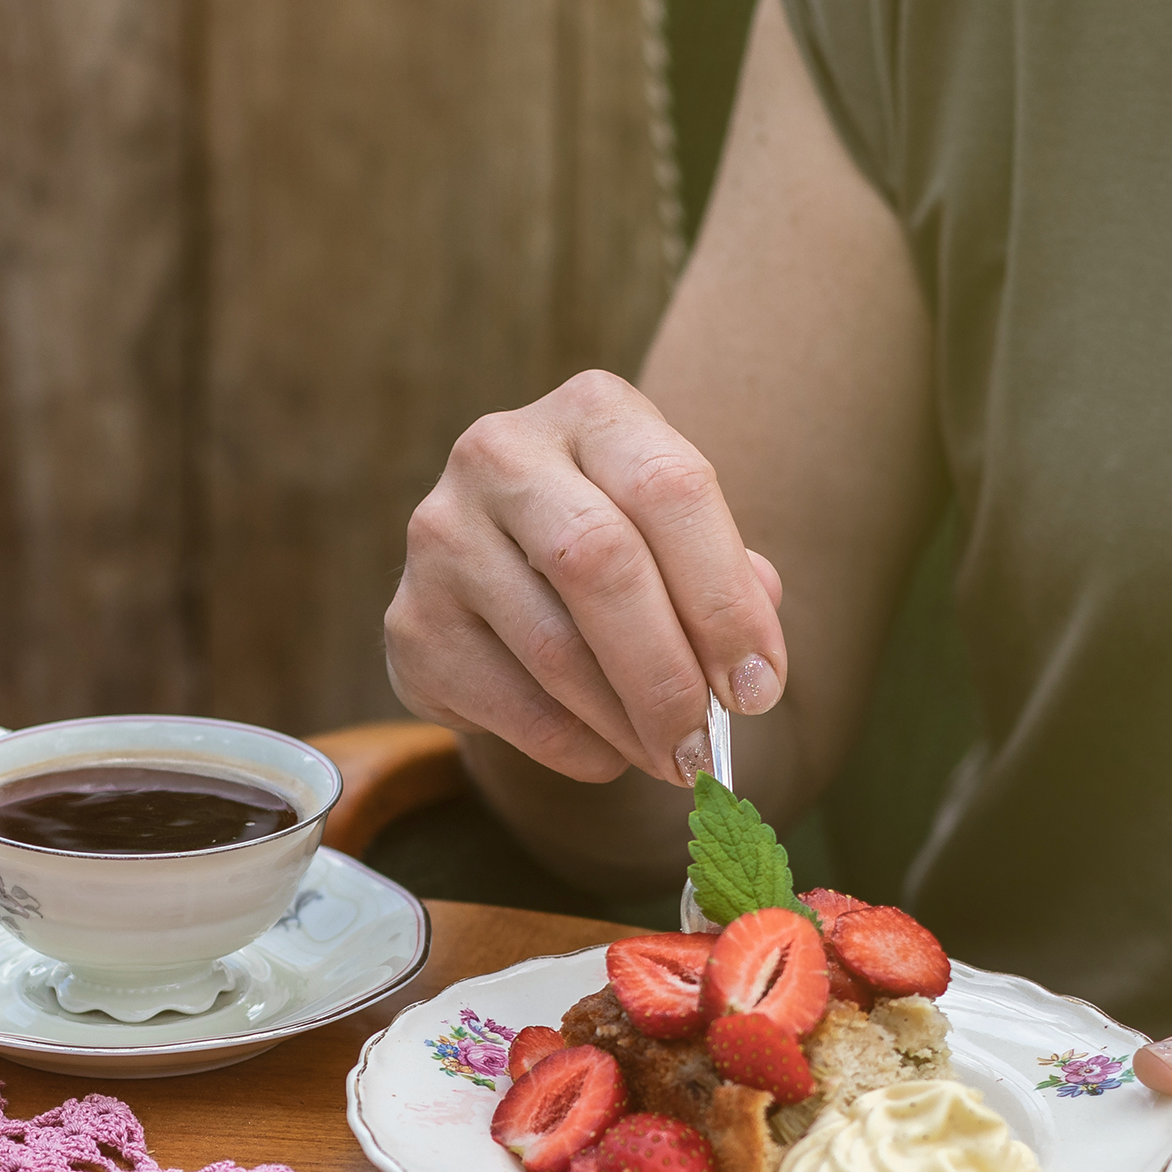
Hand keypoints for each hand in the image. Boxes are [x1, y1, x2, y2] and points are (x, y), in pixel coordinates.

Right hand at [384, 368, 786, 784]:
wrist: (502, 571)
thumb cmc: (618, 548)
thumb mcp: (679, 537)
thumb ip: (727, 582)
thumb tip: (753, 668)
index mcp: (591, 411)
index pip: (670, 489)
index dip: (724, 598)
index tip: (759, 686)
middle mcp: (502, 454)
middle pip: (600, 563)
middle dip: (668, 674)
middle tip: (707, 750)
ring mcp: (443, 535)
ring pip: (554, 647)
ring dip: (626, 724)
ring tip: (670, 760)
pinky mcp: (411, 621)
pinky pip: (508, 702)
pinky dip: (572, 745)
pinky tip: (606, 754)